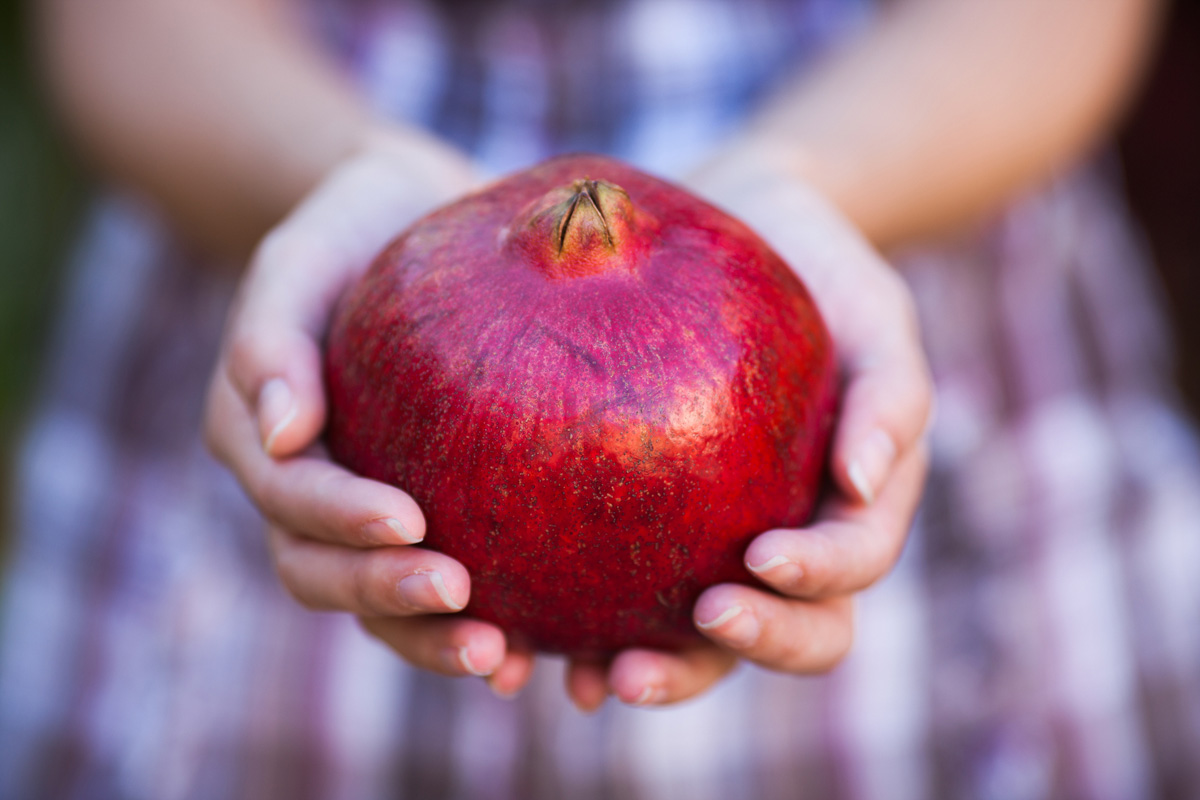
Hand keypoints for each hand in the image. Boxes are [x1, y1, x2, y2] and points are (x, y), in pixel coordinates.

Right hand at [203, 129, 537, 693]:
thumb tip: (279, 432)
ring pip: (377, 602)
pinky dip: (480, 625)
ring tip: (505, 661)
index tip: (411, 523)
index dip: (340, 521)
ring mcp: (361, 510)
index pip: (289, 497)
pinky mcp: (428, 513)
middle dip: (388, 601)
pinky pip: (443, 582)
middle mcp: (305, 490)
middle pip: (324, 575)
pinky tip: (539, 651)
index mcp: (262, 435)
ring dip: (431, 641)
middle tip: (469, 613)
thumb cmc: (355, 226)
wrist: (411, 219)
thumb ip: (272, 333)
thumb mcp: (304, 253)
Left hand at [563, 143, 933, 710]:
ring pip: (705, 638)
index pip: (846, 574)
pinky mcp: (660, 519)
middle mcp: (793, 539)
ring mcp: (726, 538)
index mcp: (852, 509)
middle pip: (786, 634)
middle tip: (665, 652)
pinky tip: (531, 640)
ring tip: (586, 681)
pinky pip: (628, 582)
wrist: (750, 226)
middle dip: (734, 651)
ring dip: (660, 672)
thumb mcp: (874, 314)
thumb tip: (859, 482)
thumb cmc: (823, 270)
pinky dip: (589, 626)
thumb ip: (889, 395)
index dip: (811, 587)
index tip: (758, 558)